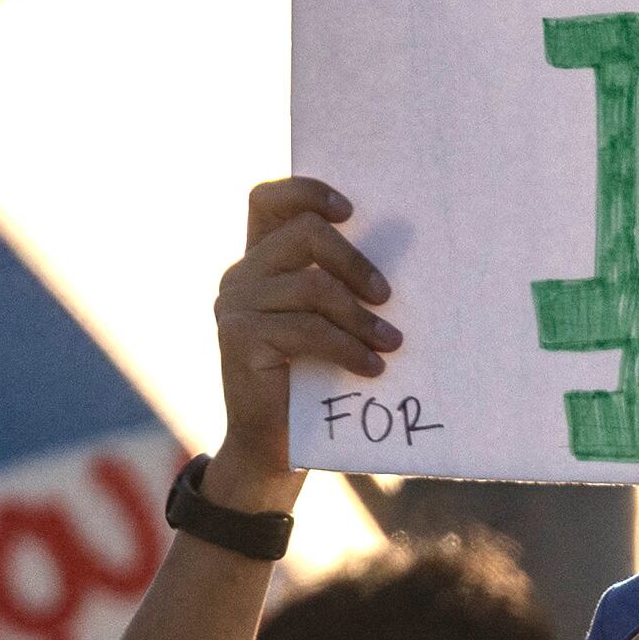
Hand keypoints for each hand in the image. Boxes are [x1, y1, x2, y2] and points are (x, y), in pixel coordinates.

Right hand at [211, 177, 392, 497]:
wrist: (274, 448)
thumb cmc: (314, 381)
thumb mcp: (326, 323)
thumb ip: (338, 285)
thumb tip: (402, 250)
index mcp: (259, 261)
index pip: (269, 200)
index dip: (308, 191)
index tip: (352, 211)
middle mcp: (240, 275)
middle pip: (303, 233)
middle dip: (354, 260)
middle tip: (387, 296)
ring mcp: (236, 306)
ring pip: (311, 285)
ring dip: (360, 316)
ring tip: (392, 342)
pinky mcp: (241, 340)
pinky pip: (307, 329)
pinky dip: (348, 347)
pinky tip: (372, 368)